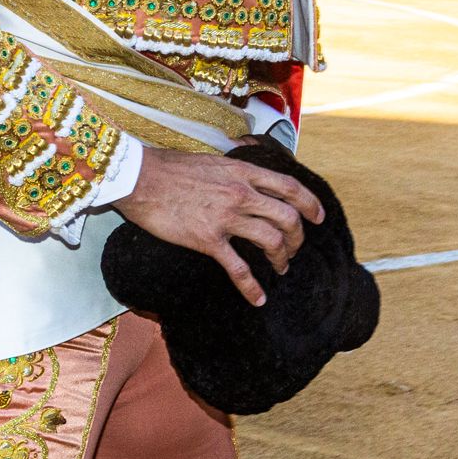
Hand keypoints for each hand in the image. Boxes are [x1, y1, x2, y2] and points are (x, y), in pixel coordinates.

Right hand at [113, 146, 325, 306]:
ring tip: (280, 268)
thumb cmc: (169, 167)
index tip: (318, 217)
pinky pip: (239, 269)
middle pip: (288, 218)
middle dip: (298, 238)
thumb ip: (233, 171)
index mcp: (243, 172)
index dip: (310, 203)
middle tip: (294, 249)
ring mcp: (226, 217)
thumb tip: (245, 178)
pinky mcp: (208, 240)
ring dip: (282, 259)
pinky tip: (259, 299)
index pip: (290, 187)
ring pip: (271, 242)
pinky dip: (252, 287)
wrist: (138, 178)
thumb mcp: (212, 159)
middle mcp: (241, 194)